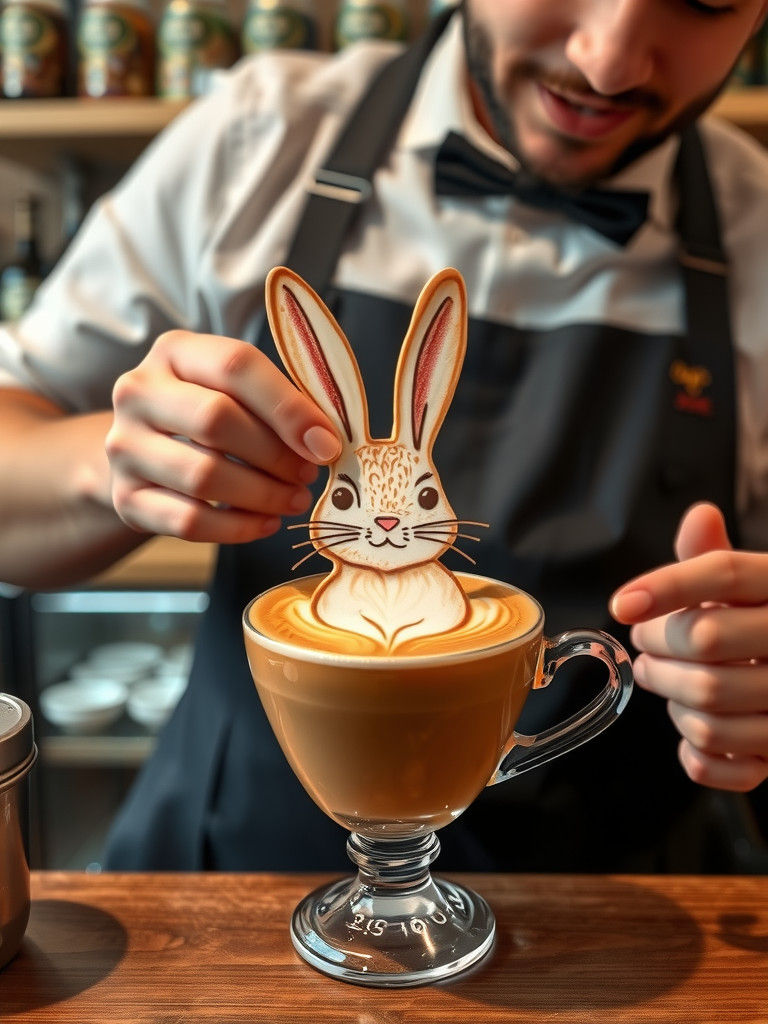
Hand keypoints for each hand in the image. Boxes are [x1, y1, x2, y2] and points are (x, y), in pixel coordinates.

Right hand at [106, 330, 340, 543]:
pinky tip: (265, 522)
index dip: (287, 407)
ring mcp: (123, 447)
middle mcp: (138, 393)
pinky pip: (188, 521)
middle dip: (275, 454)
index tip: (326, 443)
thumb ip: (278, 404)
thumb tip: (324, 442)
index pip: (235, 366)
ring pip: (203, 476)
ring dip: (262, 494)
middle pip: (215, 419)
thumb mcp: (235, 392)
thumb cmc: (205, 415)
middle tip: (308, 474)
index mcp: (175, 352)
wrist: (141, 453)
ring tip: (293, 499)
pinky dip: (238, 527)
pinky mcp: (125, 498)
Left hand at [610, 502, 767, 791]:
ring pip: (709, 700)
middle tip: (644, 644)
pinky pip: (727, 761)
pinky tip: (692, 730)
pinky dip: (696, 753)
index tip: (621, 604)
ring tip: (663, 680)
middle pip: (705, 637)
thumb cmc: (762, 625)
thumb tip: (699, 515)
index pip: (725, 573)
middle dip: (657, 645)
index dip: (667, 586)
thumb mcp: (748, 586)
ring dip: (670, 696)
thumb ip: (713, 557)